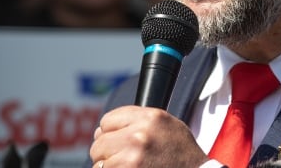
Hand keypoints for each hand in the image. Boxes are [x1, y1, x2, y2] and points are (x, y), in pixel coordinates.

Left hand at [90, 105, 209, 167]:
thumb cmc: (181, 153)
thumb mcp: (167, 125)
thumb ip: (139, 120)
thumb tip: (103, 128)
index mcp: (150, 118)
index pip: (107, 120)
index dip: (111, 132)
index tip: (117, 139)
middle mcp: (140, 135)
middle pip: (99, 142)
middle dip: (107, 151)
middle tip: (122, 157)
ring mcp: (132, 157)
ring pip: (99, 161)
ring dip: (109, 166)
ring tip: (130, 166)